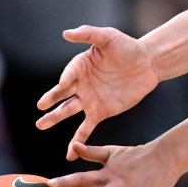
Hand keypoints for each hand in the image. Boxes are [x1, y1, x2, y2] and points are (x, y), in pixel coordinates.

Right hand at [36, 26, 159, 156]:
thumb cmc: (127, 47)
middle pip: (62, 94)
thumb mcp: (108, 37)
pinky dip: (77, 140)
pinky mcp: (101, 112)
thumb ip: (88, 34)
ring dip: (55, 118)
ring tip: (40, 125)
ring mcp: (90, 99)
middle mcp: (81, 83)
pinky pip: (86, 127)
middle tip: (40, 108)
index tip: (63, 84)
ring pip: (68, 111)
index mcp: (80, 65)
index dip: (67, 79)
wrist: (148, 64)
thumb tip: (66, 33)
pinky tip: (70, 153)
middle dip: (50, 101)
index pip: (69, 74)